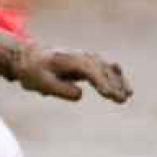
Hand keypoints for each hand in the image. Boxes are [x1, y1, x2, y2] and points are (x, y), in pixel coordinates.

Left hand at [13, 46, 131, 103]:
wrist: (29, 58)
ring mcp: (87, 58)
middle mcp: (82, 56)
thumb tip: (80, 95)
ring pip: (108, 69)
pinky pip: (106, 70)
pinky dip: (116, 79)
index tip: (108, 95)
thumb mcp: (41, 82)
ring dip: (119, 82)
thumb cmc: (34, 71)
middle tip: (122, 100)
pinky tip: (125, 89)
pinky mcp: (89, 64)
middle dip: (113, 84)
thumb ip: (60, 89)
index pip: (90, 71)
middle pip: (102, 70)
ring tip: (127, 96)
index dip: (100, 82)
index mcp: (70, 60)